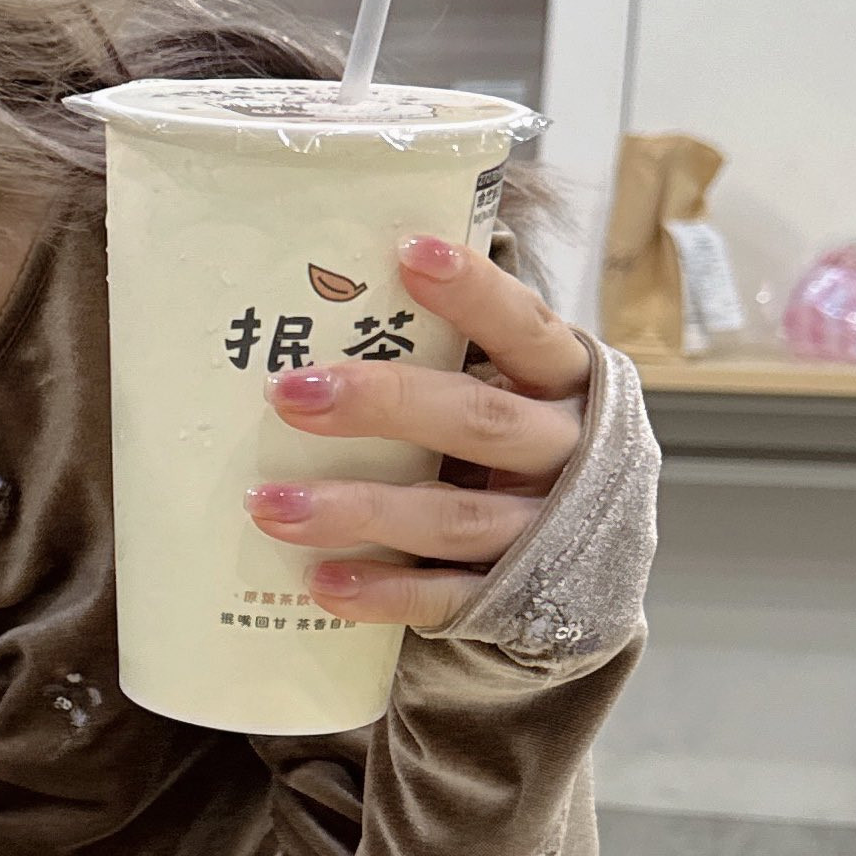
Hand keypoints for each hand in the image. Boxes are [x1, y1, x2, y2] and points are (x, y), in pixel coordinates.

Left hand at [246, 230, 589, 631]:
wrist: (587, 567)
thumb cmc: (514, 447)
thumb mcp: (510, 390)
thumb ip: (447, 359)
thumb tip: (321, 301)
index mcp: (567, 385)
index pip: (525, 327)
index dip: (475, 292)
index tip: (406, 252)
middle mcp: (566, 454)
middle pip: (479, 420)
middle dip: (383, 404)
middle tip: (288, 393)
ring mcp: (545, 534)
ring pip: (453, 517)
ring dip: (358, 509)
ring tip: (268, 505)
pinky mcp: (516, 603)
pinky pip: (448, 598)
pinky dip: (385, 592)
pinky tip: (320, 580)